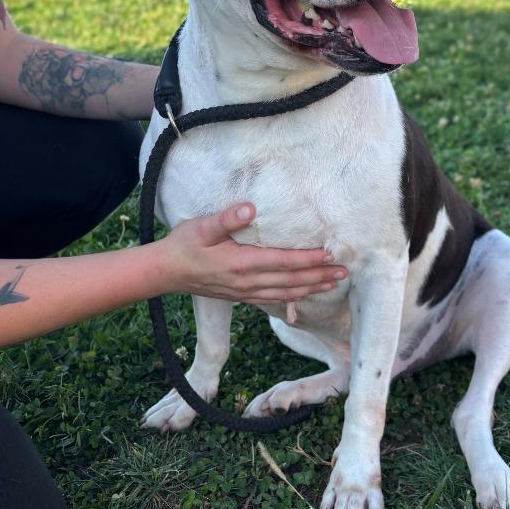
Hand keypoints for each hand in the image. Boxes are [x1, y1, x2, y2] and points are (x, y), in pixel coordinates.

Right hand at [157, 203, 346, 303]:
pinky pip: (273, 299)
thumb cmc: (184, 245)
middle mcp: (247, 282)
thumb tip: (250, 209)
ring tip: (333, 284)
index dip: (308, 260)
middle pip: (291, 281)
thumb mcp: (201, 227)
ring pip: (285, 293)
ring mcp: (245, 292)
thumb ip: (227, 219)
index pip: (283, 262)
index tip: (330, 255)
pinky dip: (293, 298)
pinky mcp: (242, 296)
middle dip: (319, 277)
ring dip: (311, 289)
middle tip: (344, 272)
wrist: (165, 273)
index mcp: (241, 263)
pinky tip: (304, 295)